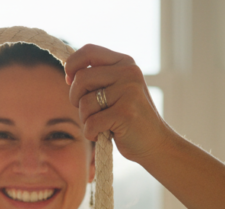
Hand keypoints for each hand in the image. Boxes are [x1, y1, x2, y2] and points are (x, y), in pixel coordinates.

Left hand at [64, 44, 171, 163]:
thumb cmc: (128, 117)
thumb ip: (97, 77)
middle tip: (87, 111)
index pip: (88, 51)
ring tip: (103, 124)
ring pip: (84, 103)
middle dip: (75, 98)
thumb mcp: (115, 89)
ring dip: (86, 119)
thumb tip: (69, 72)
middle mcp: (128, 73)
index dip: (72, 65)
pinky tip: (106, 134)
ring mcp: (129, 92)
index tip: (69, 80)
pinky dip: (92, 133)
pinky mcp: (125, 113)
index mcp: (125, 62)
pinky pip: (91, 123)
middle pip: (81, 78)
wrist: (155, 142)